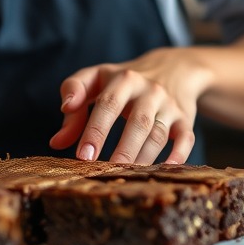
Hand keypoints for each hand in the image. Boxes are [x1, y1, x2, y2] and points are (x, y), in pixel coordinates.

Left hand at [48, 48, 207, 163]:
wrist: (171, 68)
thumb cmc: (121, 79)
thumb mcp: (96, 79)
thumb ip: (74, 101)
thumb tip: (56, 142)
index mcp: (123, 78)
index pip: (108, 104)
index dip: (95, 130)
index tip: (82, 155)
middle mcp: (149, 90)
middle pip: (137, 121)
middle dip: (121, 148)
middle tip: (104, 170)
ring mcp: (169, 105)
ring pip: (158, 134)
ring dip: (143, 157)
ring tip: (125, 176)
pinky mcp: (185, 119)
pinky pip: (186, 138)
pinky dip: (178, 155)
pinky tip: (164, 170)